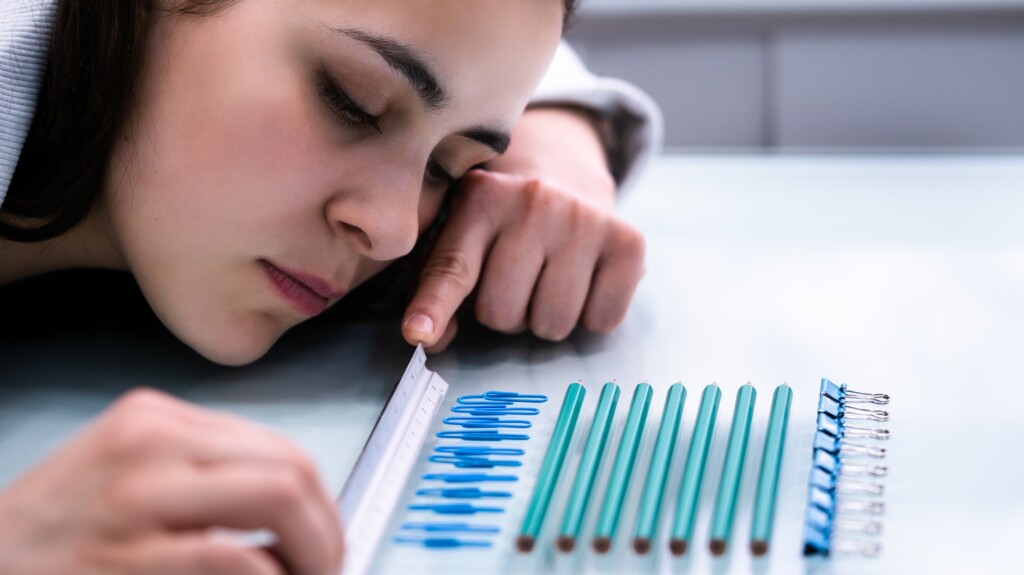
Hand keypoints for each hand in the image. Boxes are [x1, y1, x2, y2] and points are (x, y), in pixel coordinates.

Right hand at [0, 388, 342, 574]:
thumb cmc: (51, 533)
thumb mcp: (124, 472)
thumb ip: (198, 474)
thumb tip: (287, 502)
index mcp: (155, 419)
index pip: (274, 445)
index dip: (317, 496)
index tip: (323, 531)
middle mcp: (152, 441)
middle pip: (289, 463)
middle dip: (327, 522)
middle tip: (329, 563)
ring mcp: (139, 494)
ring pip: (277, 493)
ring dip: (315, 546)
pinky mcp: (127, 554)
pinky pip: (232, 554)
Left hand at [402, 106, 644, 350]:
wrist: (566, 175)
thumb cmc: (503, 225)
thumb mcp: (462, 237)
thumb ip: (438, 285)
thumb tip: (430, 337)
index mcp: (481, 198)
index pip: (454, 267)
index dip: (434, 305)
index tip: (417, 332)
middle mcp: (534, 202)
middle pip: (502, 313)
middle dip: (505, 313)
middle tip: (517, 281)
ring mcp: (584, 220)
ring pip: (551, 324)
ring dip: (545, 318)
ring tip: (548, 280)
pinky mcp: (628, 241)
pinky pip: (601, 321)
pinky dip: (592, 316)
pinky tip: (585, 281)